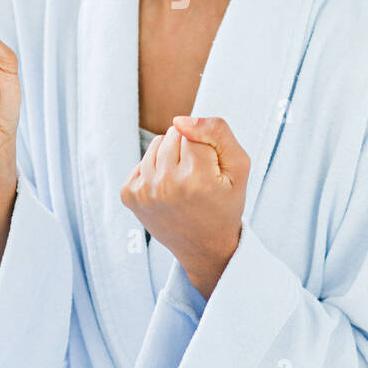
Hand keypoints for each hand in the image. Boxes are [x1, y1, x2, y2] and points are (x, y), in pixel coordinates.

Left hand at [120, 115, 249, 299]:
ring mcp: (143, 191)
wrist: (204, 247)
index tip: (211, 170)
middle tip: (198, 178)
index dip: (207, 147)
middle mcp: (166, 185)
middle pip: (173, 134)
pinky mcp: (128, 195)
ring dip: (170, 156)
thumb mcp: (239, 166)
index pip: (194, 131)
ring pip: (156, 144)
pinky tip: (167, 190)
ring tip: (184, 182)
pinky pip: (142, 161)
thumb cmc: (225, 203)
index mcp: (196, 178)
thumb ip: (217, 132)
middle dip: (187, 148)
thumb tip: (179, 120)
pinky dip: (155, 170)